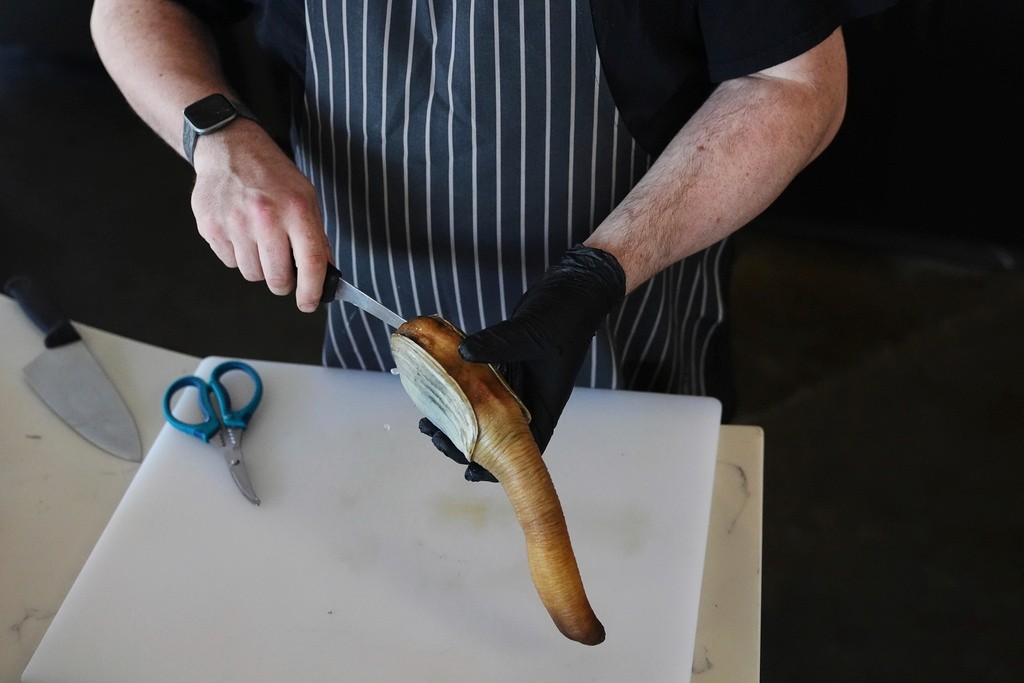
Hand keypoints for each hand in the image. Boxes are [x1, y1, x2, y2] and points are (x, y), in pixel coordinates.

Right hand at [189, 120, 331, 311]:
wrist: (230, 148)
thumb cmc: (272, 175)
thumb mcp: (305, 198)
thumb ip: (315, 238)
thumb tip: (324, 276)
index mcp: (296, 210)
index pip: (311, 263)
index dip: (313, 290)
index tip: (309, 302)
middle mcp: (265, 218)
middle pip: (278, 278)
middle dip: (284, 283)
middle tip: (284, 272)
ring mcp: (234, 223)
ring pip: (252, 274)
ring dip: (260, 266)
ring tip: (259, 240)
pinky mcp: (211, 227)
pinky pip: (230, 262)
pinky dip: (238, 254)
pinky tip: (240, 231)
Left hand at [422, 244, 625, 481]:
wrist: (572, 288)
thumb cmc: (564, 316)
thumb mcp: (531, 333)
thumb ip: (498, 344)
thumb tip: (461, 354)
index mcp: (544, 403)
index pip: (523, 447)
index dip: (498, 467)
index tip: (469, 473)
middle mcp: (529, 399)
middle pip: (497, 436)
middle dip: (465, 443)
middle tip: (434, 436)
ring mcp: (516, 384)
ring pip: (484, 413)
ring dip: (457, 421)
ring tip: (427, 422)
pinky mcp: (504, 366)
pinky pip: (478, 388)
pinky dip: (459, 394)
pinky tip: (437, 394)